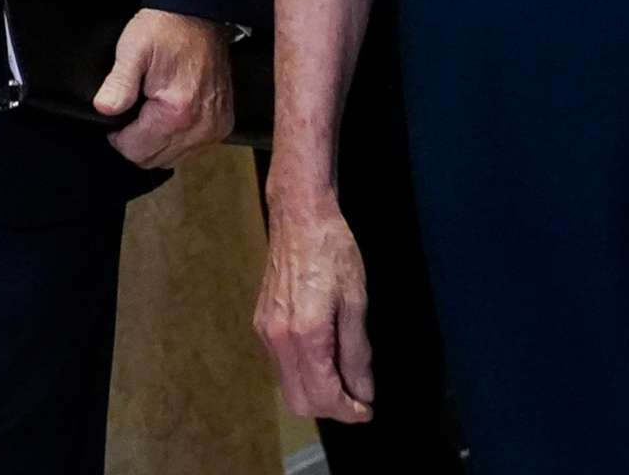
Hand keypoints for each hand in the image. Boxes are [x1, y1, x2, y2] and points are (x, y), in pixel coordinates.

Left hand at [92, 9, 232, 167]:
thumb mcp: (133, 49)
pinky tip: (170, 115)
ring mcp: (215, 128)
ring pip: (172, 159)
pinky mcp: (222, 125)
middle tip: (133, 111)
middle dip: (136, 141)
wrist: (200, 15)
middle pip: (154, 160)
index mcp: (177, 113)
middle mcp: (201, 127)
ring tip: (151, 111)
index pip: (136, 151)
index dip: (118, 136)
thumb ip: (119, 82)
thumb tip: (104, 109)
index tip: (119, 112)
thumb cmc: (165, 29)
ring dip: (157, 142)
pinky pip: (191, 149)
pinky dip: (176, 139)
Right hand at [254, 189, 373, 423]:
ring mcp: (264, 332)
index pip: (323, 395)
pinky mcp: (260, 323)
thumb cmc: (333, 252)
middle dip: (330, 408)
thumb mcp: (356, 301)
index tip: (368, 410)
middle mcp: (278, 339)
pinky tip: (323, 357)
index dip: (348, 410)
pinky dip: (302, 374)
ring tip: (344, 377)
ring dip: (315, 393)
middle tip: (357, 397)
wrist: (299, 217)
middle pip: (299, 401)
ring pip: (287, 386)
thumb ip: (357, 352)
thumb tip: (363, 392)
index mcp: (305, 334)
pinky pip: (280, 366)